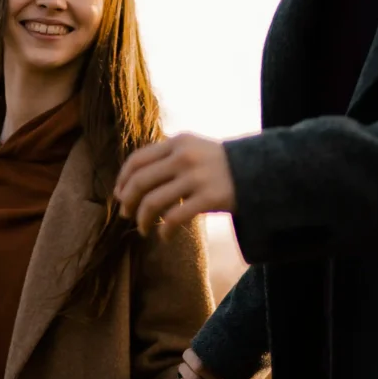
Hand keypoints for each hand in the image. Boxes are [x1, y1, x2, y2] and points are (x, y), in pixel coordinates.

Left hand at [115, 133, 235, 236]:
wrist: (258, 171)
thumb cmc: (218, 166)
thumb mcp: (193, 149)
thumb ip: (166, 158)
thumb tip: (130, 182)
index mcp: (177, 142)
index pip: (137, 160)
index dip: (122, 180)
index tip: (119, 195)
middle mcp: (184, 157)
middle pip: (141, 181)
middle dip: (127, 201)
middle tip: (125, 215)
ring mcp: (197, 177)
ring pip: (153, 202)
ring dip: (142, 219)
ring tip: (143, 229)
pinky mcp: (209, 198)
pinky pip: (174, 218)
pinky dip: (164, 230)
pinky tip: (164, 236)